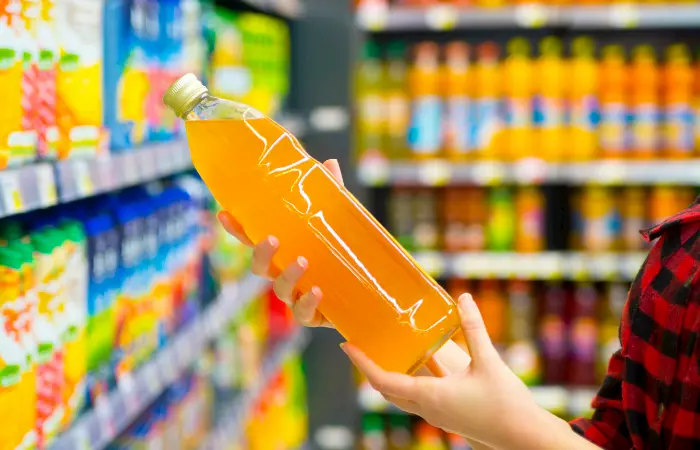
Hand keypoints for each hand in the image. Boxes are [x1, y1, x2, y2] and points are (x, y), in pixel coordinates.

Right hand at [217, 159, 343, 327]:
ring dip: (287, 276)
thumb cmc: (345, 253)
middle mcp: (286, 274)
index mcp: (286, 251)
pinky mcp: (316, 315)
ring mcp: (298, 296)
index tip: (225, 214)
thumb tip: (329, 164)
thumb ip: (332, 195)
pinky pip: (304, 314)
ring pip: (280, 291)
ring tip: (302, 262)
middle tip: (272, 239)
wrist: (372, 291)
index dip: (237, 229)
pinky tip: (316, 291)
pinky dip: (307, 304)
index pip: (255, 239)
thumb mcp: (339, 221)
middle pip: (260, 268)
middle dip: (260, 254)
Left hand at [344, 294, 598, 449]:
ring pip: (400, 397)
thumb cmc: (506, 403)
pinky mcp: (447, 416)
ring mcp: (436, 415)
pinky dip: (406, 382)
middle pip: (386, 390)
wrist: (524, 437)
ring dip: (387, 376)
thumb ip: (474, 328)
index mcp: (429, 396)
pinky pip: (415, 399)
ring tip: (383, 352)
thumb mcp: (488, 361)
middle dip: (369, 369)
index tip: (347, 345)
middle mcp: (427, 408)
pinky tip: (417, 365)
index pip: (382, 380)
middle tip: (359, 346)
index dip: (362, 362)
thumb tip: (463, 298)